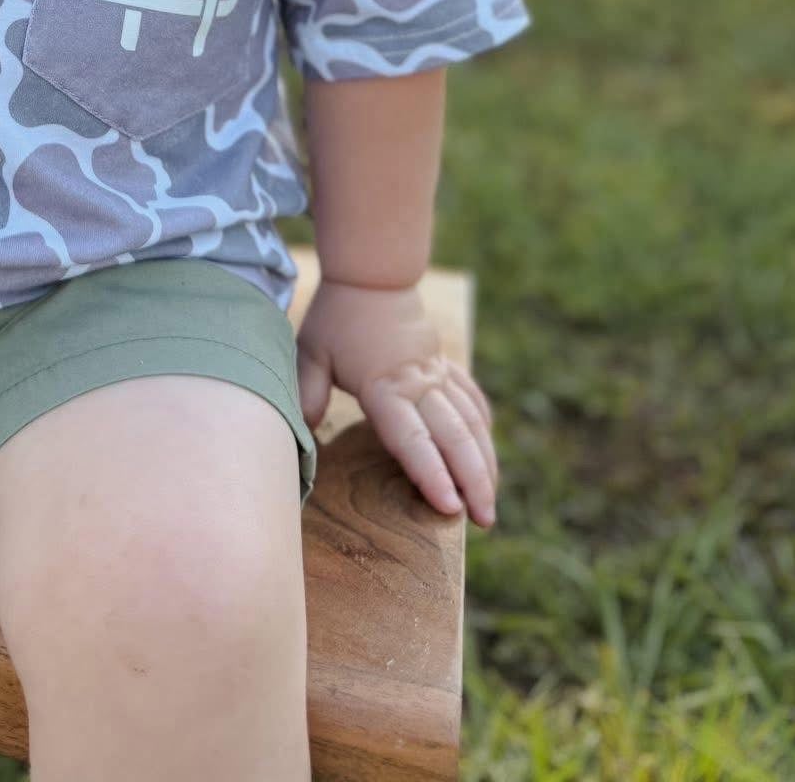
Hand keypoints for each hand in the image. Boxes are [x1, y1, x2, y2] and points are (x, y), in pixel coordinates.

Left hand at [294, 276, 498, 527]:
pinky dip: (482, 425)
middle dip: (472, 481)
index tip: (449, 506)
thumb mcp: (311, 351)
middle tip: (484, 521)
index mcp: (385, 386)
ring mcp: (436, 374)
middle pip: (453, 437)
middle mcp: (418, 383)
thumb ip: (309, 391)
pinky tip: (487, 449)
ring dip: (484, 462)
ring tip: (490, 501)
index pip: (411, 438)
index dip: (430, 473)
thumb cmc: (337, 316)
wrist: (372, 273)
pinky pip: (470, 397)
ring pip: (470, 422)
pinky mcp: (443, 364)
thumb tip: (305, 430)